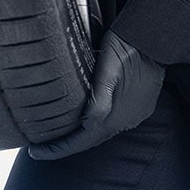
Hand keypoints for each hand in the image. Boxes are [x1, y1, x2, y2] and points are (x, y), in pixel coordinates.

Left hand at [28, 30, 164, 159]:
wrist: (154, 37)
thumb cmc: (126, 47)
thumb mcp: (108, 69)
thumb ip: (100, 98)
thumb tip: (88, 124)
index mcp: (115, 116)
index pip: (80, 142)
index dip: (57, 149)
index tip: (35, 152)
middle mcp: (125, 121)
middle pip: (91, 139)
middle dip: (67, 142)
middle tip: (43, 141)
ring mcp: (134, 114)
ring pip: (103, 128)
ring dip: (83, 131)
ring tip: (62, 129)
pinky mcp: (141, 105)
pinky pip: (116, 119)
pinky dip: (99, 120)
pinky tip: (89, 113)